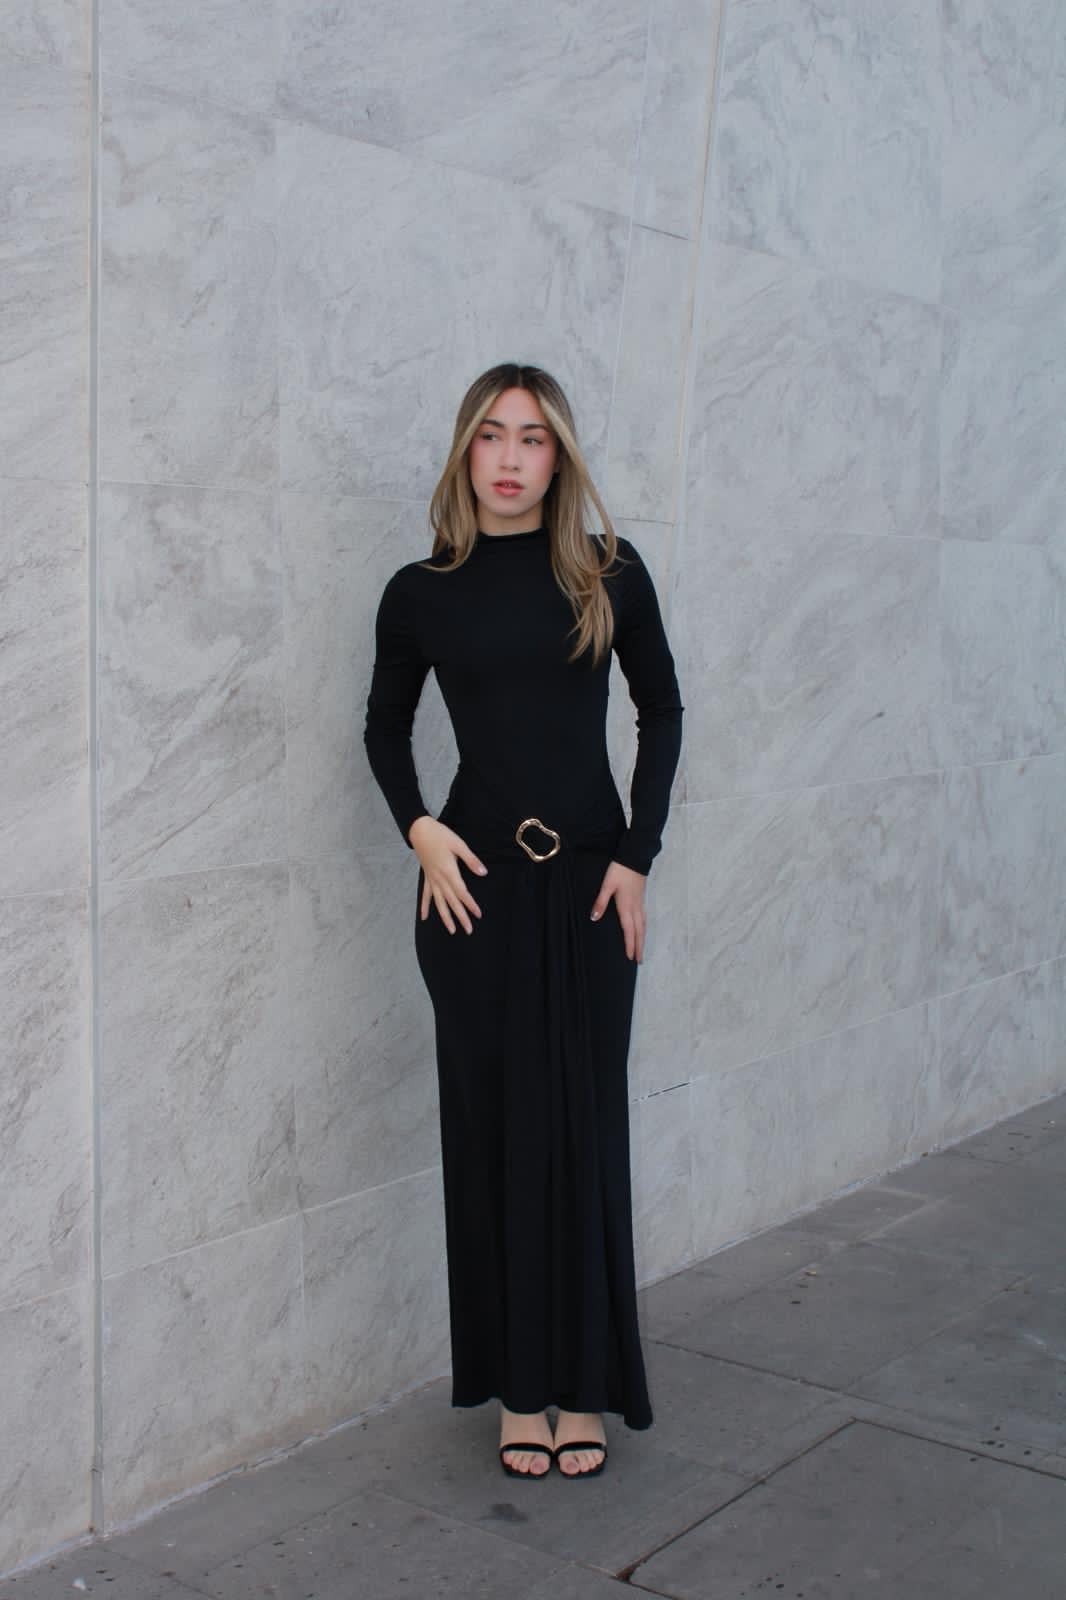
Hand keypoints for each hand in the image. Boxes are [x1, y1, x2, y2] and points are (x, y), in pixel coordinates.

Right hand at [409, 816, 488, 934]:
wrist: (420, 830)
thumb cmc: (440, 835)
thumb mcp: (459, 844)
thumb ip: (471, 860)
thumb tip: (483, 872)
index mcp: (449, 872)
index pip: (462, 892)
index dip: (470, 905)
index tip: (478, 915)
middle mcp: (439, 879)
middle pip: (452, 902)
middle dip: (460, 917)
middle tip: (468, 930)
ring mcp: (432, 879)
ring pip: (439, 903)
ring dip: (445, 917)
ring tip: (452, 930)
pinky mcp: (427, 877)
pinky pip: (426, 895)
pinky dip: (424, 907)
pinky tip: (424, 917)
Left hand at [591, 860, 646, 961]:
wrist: (634, 856)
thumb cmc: (619, 870)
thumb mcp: (607, 885)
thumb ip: (601, 902)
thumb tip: (594, 918)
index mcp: (626, 906)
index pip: (629, 930)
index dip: (630, 944)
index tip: (631, 957)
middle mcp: (635, 907)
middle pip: (639, 931)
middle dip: (639, 946)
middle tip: (640, 960)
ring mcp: (640, 902)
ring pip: (643, 925)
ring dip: (643, 938)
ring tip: (641, 949)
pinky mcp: (641, 898)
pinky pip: (644, 918)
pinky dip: (643, 928)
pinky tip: (642, 930)